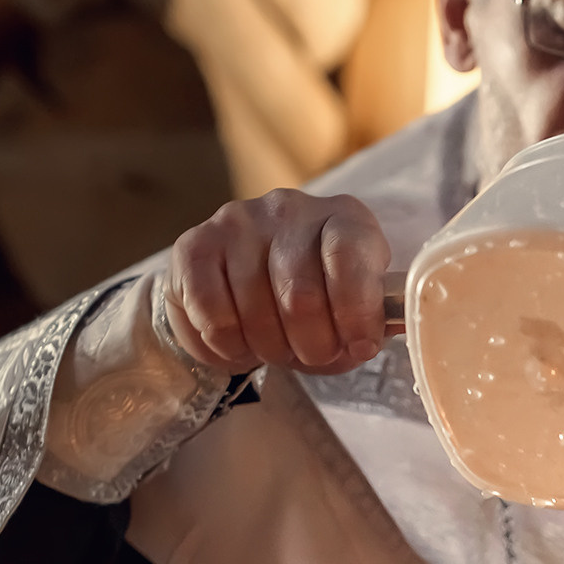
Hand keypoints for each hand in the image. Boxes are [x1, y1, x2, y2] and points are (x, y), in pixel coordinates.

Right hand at [159, 189, 391, 374]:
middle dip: (311, 346)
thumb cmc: (322, 300)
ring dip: (268, 351)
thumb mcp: (359, 310)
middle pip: (299, 297)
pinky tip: (240, 344)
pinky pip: (209, 316)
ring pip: (252, 312)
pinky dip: (226, 348)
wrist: (255, 281)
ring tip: (276, 347)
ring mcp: (237, 222)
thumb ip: (370, 323)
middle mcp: (289, 209)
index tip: (360, 346)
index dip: (356, 313)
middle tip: (312, 354)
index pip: (348, 257)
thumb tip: (367, 339)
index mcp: (344, 217)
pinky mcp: (193, 245)